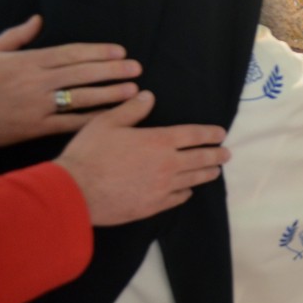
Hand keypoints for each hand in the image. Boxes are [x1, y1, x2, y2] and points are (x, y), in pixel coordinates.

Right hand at [0, 15, 141, 147]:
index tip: (120, 51)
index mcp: (26, 61)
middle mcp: (35, 81)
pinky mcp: (33, 127)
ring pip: (80, 97)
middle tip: (136, 68)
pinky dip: (91, 120)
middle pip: (81, 73)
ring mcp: (36, 105)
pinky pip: (68, 123)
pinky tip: (111, 117)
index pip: (70, 53)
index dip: (97, 52)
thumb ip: (17, 36)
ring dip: (109, 93)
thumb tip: (38, 19)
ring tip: (132, 90)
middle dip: (111, 70)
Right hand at [55, 91, 229, 226]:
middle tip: (226, 154)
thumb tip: (148, 96)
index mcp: (158, 141)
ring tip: (215, 171)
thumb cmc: (89, 154)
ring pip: (193, 179)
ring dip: (207, 174)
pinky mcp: (154, 206)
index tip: (221, 134)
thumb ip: (131, 110)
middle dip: (216, 155)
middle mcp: (167, 164)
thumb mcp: (107, 123)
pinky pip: (178, 198)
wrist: (75, 192)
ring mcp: (163, 187)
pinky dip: (186, 193)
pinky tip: (188, 191)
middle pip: (201, 158)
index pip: (193, 134)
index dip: (210, 133)